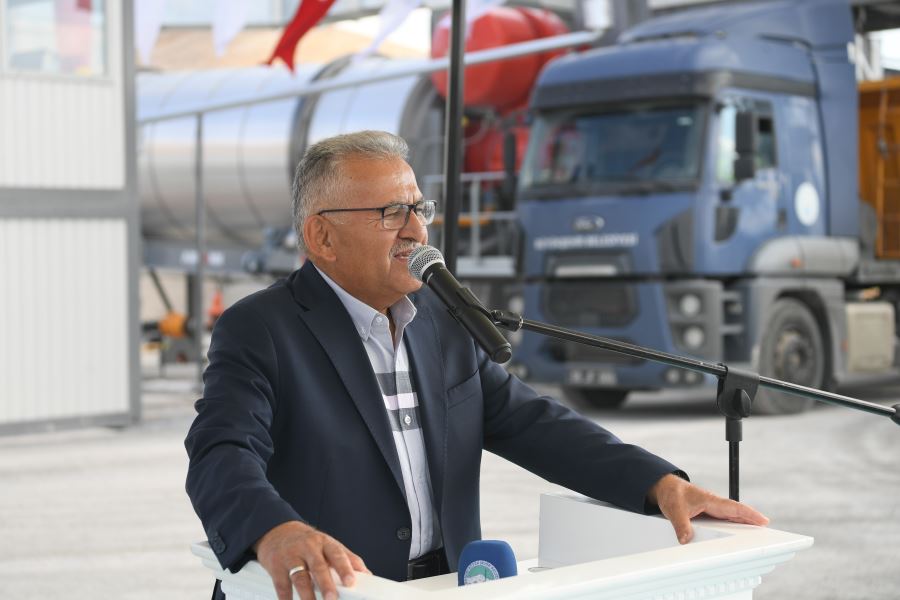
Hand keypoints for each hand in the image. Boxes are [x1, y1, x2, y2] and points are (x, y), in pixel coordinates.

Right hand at [254, 521, 370, 599]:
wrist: (279, 532)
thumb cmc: (309, 543)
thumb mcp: (329, 545)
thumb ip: (348, 559)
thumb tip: (367, 575)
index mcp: (325, 543)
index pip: (337, 554)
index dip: (344, 568)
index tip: (351, 581)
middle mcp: (308, 548)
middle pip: (318, 566)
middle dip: (326, 583)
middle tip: (332, 598)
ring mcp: (291, 556)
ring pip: (300, 577)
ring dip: (307, 594)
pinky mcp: (276, 566)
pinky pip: (282, 584)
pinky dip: (286, 598)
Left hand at [647, 474, 769, 543]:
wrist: (665, 488)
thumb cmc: (672, 494)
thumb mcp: (674, 510)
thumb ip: (681, 525)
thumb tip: (686, 540)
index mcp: (710, 500)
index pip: (734, 508)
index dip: (749, 514)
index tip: (764, 520)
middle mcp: (714, 504)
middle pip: (737, 514)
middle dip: (752, 521)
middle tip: (767, 533)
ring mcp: (713, 509)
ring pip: (732, 518)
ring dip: (744, 525)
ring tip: (757, 536)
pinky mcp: (709, 514)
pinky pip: (724, 521)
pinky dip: (733, 526)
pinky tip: (739, 535)